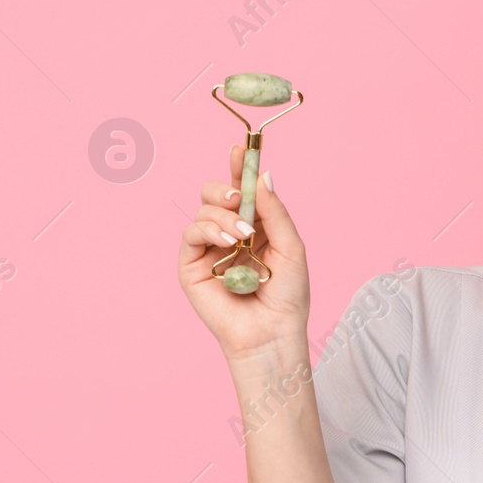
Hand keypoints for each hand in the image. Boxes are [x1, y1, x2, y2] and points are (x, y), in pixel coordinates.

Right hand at [178, 144, 310, 360]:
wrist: (272, 332)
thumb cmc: (287, 296)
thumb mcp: (291, 246)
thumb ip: (275, 211)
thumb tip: (264, 176)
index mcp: (254, 226)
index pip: (241, 191)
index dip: (239, 169)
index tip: (240, 150)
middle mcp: (228, 234)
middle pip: (214, 194)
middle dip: (225, 189)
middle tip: (239, 200)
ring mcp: (208, 249)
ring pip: (202, 210)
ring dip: (223, 217)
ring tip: (242, 237)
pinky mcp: (191, 265)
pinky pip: (190, 233)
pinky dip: (208, 230)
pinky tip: (227, 243)